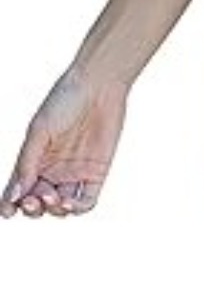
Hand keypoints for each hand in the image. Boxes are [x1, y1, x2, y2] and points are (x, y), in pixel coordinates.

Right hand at [0, 69, 128, 217]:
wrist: (98, 88)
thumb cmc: (64, 102)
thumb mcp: (40, 131)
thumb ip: (27, 163)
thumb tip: (15, 194)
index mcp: (34, 159)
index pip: (19, 188)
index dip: (10, 204)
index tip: (7, 212)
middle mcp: (53, 169)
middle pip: (39, 201)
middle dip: (33, 207)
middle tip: (35, 201)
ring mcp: (75, 173)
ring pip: (62, 206)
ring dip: (55, 210)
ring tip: (54, 199)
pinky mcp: (97, 173)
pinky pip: (88, 199)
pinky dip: (79, 208)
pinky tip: (71, 204)